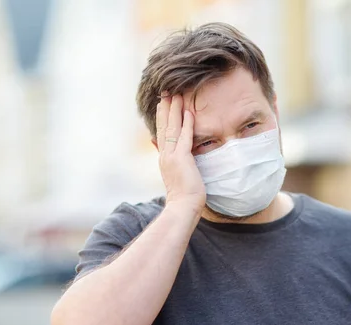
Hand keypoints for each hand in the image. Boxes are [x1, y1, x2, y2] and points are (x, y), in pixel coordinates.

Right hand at [156, 94, 205, 213]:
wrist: (183, 207)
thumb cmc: (183, 196)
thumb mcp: (176, 176)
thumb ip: (172, 163)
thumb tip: (167, 155)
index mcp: (164, 158)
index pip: (162, 132)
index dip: (162, 117)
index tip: (162, 102)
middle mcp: (165, 155)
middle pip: (163, 126)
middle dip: (165, 107)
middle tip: (165, 91)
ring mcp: (172, 156)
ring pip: (172, 127)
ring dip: (174, 110)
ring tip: (175, 94)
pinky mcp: (182, 159)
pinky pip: (184, 137)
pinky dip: (187, 123)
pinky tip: (188, 111)